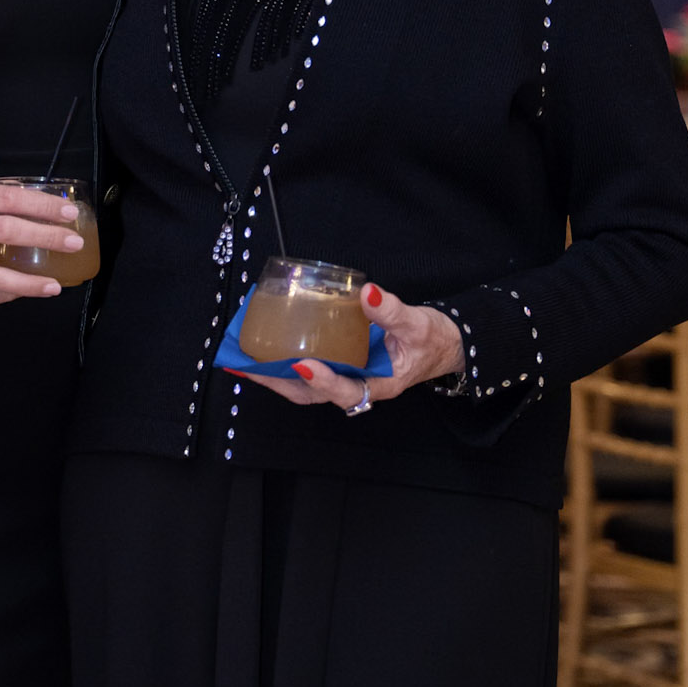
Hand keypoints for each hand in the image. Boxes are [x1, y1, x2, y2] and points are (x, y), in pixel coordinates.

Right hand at [0, 177, 83, 304]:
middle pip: (8, 231)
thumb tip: (23, 197)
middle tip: (73, 241)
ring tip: (55, 284)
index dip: (42, 205)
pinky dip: (4, 293)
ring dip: (29, 281)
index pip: (9, 198)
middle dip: (45, 237)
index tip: (68, 211)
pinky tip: (23, 292)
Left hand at [237, 283, 463, 410]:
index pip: (349, 390)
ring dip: (275, 376)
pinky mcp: (341, 364)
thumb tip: (368, 292)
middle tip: (248, 367)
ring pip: (305, 386)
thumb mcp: (418, 324)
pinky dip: (284, 361)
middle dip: (279, 383)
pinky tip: (265, 347)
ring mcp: (347, 377)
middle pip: (313, 394)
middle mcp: (358, 385)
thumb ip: (392, 311)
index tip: (303, 365)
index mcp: (381, 383)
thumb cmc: (433, 339)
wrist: (443, 345)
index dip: (325, 381)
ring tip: (244, 362)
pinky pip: (308, 368)